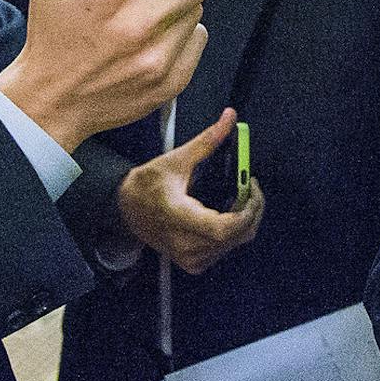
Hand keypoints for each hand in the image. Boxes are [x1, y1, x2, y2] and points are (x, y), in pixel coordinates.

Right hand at [0, 0, 209, 151]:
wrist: (51, 98)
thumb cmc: (52, 32)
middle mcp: (137, 25)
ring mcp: (158, 56)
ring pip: (196, 8)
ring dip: (175, 5)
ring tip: (143, 15)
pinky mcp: (171, 80)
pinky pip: (197, 38)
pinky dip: (178, 34)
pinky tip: (150, 39)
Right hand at [116, 109, 264, 273]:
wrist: (127, 209)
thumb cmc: (149, 184)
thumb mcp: (176, 159)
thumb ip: (207, 140)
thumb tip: (230, 117)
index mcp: (178, 217)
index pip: (222, 229)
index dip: (246, 212)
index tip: (250, 187)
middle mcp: (185, 244)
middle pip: (236, 236)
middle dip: (253, 210)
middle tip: (251, 184)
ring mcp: (189, 258)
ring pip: (236, 243)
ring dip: (246, 219)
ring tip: (242, 194)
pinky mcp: (194, 263)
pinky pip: (226, 249)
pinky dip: (235, 231)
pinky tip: (230, 211)